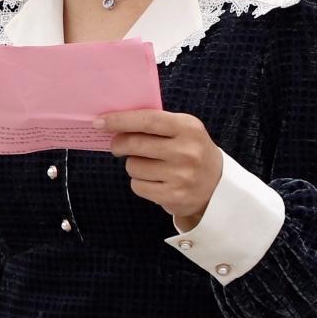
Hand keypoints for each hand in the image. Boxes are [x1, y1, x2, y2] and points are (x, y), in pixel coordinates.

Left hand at [97, 109, 223, 229]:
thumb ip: (154, 123)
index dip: (120, 120)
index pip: (147, 120)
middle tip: (117, 146)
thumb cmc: (191, 150)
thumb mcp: (182, 129)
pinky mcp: (173, 196)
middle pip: (135, 144)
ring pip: (133, 167)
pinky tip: (154, 180)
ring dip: (133, 165)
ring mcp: (180, 176)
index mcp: (188, 128)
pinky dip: (140, 183)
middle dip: (119, 144)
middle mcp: (186, 152)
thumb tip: (113, 122)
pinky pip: (138, 186)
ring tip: (148, 165)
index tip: (99, 122)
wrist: (217, 185)